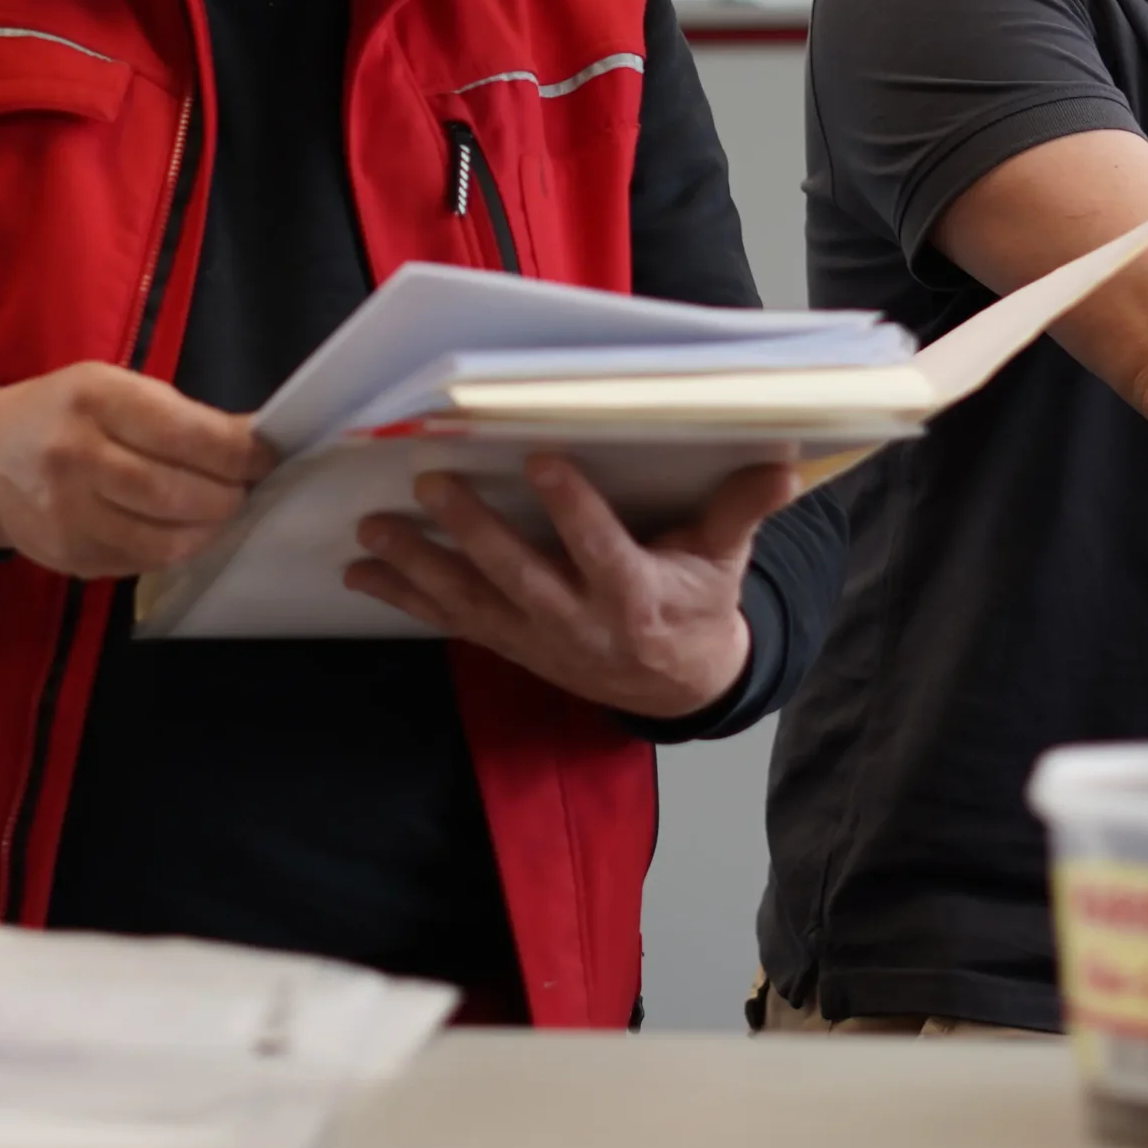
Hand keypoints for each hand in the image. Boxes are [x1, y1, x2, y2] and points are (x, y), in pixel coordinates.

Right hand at [0, 363, 274, 577]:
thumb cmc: (62, 413)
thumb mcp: (114, 388)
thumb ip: (182, 415)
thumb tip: (253, 438)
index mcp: (95, 400)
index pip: (182, 434)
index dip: (236, 452)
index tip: (266, 456)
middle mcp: (76, 457)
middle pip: (175, 492)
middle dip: (226, 496)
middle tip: (244, 490)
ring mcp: (67, 514)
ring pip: (162, 539)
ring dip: (206, 530)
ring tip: (218, 512)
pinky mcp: (68, 557)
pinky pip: (140, 562)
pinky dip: (173, 549)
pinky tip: (180, 530)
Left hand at [347, 456, 797, 716]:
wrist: (680, 687)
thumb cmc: (700, 607)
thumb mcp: (725, 561)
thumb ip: (742, 509)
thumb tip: (784, 462)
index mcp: (635, 597)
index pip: (601, 549)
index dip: (573, 508)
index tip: (540, 460)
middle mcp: (579, 622)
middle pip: (520, 575)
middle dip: (472, 532)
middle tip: (430, 485)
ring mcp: (539, 638)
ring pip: (472, 602)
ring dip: (419, 566)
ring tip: (372, 531)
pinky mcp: (513, 644)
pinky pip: (453, 621)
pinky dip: (407, 597)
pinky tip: (363, 573)